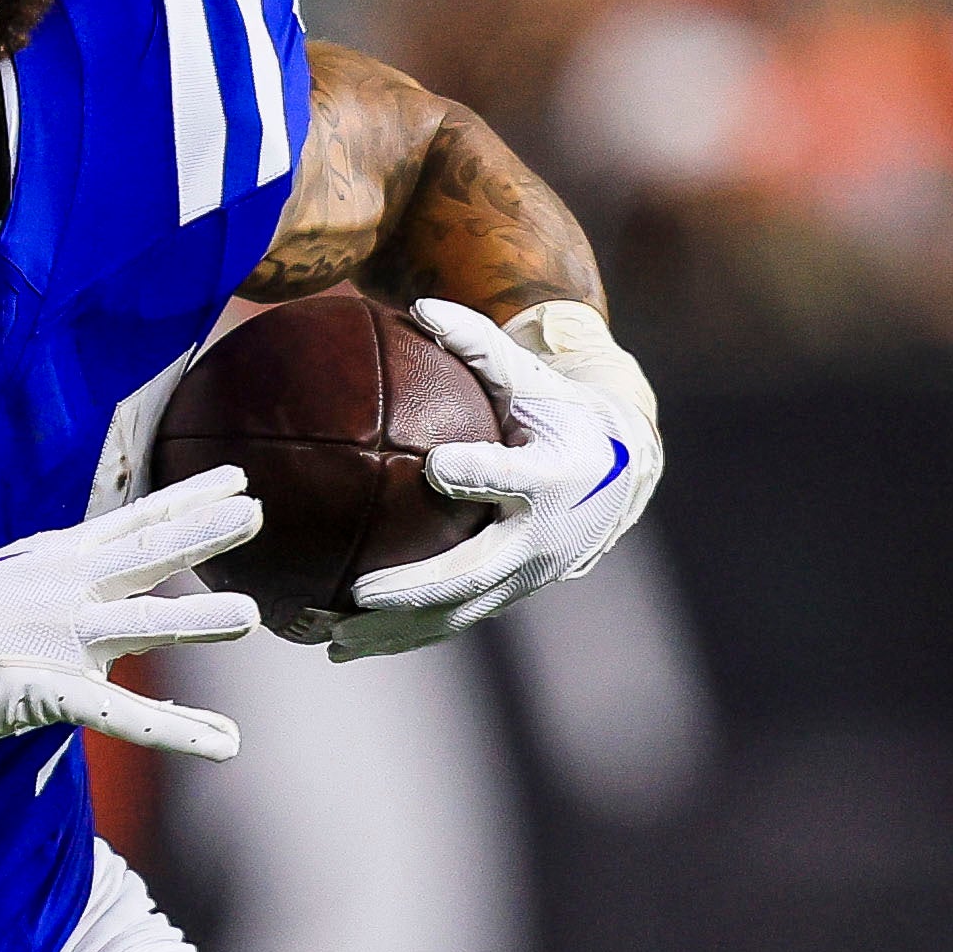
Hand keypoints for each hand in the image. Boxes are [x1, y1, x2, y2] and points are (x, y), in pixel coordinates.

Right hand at [0, 473, 265, 763]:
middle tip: (257, 516)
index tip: (236, 481)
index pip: (136, 520)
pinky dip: (178, 732)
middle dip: (203, 534)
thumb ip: (71, 577)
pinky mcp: (52, 691)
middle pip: (145, 554)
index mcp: (59, 558)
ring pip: (141, 625)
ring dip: (197, 621)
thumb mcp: (18, 579)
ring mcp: (60, 640)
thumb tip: (114, 581)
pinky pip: (126, 715)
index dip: (188, 499)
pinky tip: (223, 743)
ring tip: (250, 616)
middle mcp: (66, 589)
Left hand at [330, 297, 662, 659]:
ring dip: (395, 632)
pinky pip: (451, 622)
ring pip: (457, 613)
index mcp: (555, 474)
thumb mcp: (533, 376)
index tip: (439, 467)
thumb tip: (421, 305)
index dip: (481, 473)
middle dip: (418, 588)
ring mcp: (527, 575)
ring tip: (331, 642)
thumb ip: (480, 344)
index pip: (515, 476)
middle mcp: (543, 534)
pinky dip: (400, 637)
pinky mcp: (510, 596)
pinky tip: (343, 646)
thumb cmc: (562, 411)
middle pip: (476, 570)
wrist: (621, 467)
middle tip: (359, 593)